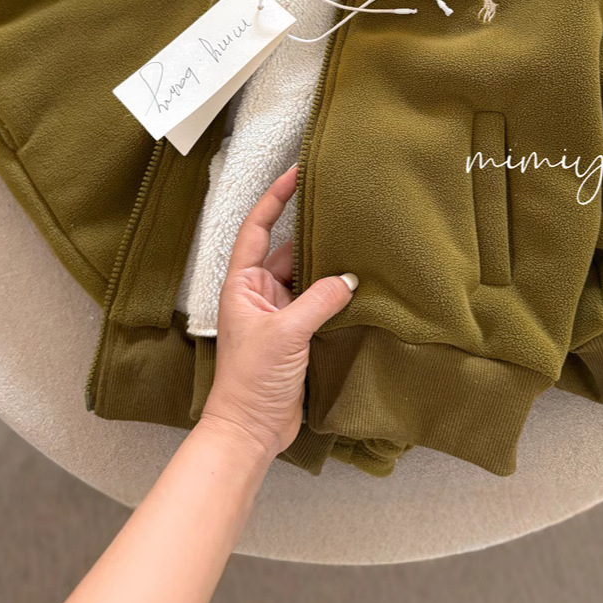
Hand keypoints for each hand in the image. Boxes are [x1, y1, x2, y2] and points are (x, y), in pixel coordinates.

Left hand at [199, 164, 357, 460]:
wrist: (251, 431)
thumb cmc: (252, 380)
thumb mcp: (286, 333)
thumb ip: (319, 300)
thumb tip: (350, 280)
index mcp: (242, 284)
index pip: (257, 228)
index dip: (274, 197)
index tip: (296, 171)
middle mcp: (259, 294)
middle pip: (287, 251)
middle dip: (312, 232)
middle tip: (341, 207)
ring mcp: (278, 315)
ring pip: (306, 278)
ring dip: (327, 266)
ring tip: (357, 243)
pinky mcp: (296, 336)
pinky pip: (318, 303)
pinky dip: (336, 294)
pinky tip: (360, 285)